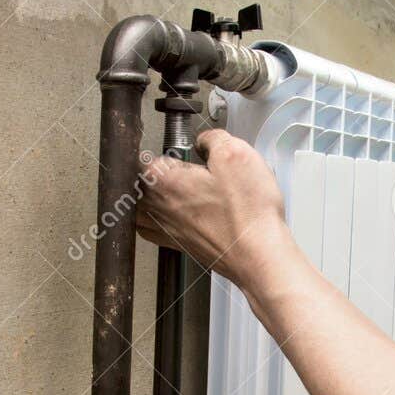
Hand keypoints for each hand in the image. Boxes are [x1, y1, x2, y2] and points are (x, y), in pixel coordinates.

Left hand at [138, 129, 290, 285]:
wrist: (258, 256)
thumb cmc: (248, 214)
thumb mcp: (235, 155)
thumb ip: (213, 139)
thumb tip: (206, 140)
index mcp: (166, 182)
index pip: (140, 158)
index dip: (152, 146)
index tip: (163, 144)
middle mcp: (161, 207)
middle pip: (136, 185)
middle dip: (148, 172)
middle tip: (167, 163)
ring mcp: (168, 229)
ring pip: (138, 210)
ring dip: (144, 196)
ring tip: (158, 186)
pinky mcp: (181, 245)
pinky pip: (151, 231)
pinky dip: (151, 220)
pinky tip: (165, 214)